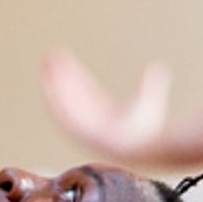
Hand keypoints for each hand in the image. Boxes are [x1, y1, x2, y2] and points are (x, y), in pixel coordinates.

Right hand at [40, 48, 171, 156]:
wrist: (139, 145)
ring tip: (47, 61)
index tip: (65, 59)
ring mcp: (80, 124)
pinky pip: (59, 109)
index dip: (75, 74)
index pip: (85, 90)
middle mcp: (89, 118)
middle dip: (61, 74)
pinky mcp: (74, 128)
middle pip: (71, 92)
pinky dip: (51, 94)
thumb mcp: (148, 99)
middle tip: (50, 55)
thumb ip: (149, 84)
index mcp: (103, 112)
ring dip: (53, 80)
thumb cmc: (145, 129)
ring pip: (62, 99)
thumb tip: (157, 68)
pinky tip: (45, 78)